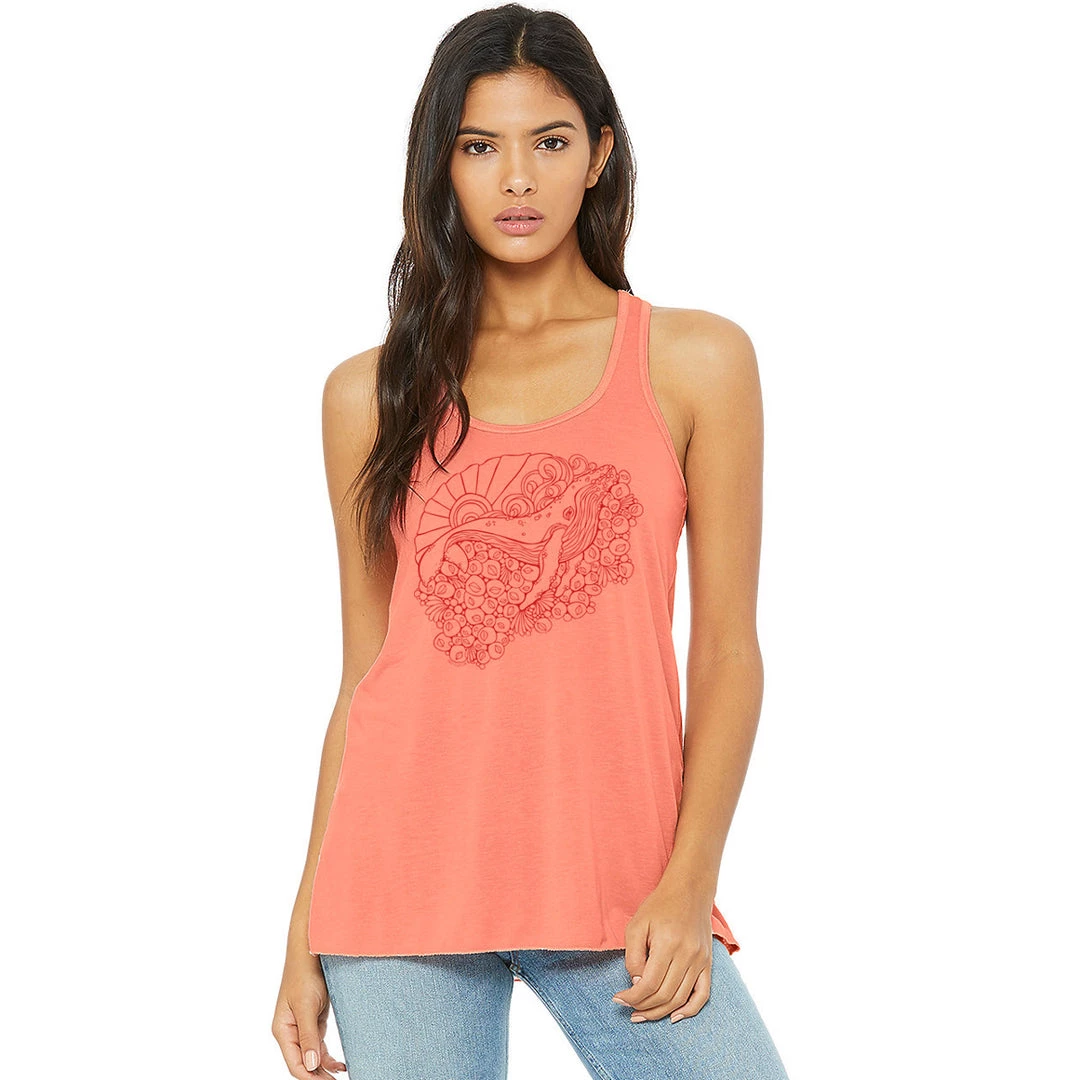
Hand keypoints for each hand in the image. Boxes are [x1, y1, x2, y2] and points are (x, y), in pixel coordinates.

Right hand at [271, 949, 347, 1077]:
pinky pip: (319, 1045)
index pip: (295, 1064)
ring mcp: (302, 1027)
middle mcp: (290, 1031)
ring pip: (312, 1056)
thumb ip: (308, 1036)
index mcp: (283, 1030)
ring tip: (341, 1078)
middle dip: (318, 1076)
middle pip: (303, 1063)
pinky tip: (340, 1065)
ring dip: (324, 1069)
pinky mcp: (313, 1020)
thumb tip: (310, 1066)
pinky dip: (328, 1057)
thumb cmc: (305, 974)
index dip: (310, 1078)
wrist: (312, 951)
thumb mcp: (307, 1006)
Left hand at [611, 880, 714, 1023]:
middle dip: (643, 1007)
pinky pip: (703, 995)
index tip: (618, 999)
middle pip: (665, 996)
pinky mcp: (707, 963)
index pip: (649, 984)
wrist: (689, 891)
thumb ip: (634, 956)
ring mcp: (701, 961)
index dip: (632, 997)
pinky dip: (689, 1010)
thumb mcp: (637, 925)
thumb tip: (636, 983)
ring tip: (643, 1015)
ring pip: (681, 999)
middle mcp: (688, 955)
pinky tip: (674, 1017)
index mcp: (668, 944)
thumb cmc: (659, 906)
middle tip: (628, 1009)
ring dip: (660, 1012)